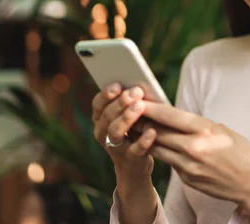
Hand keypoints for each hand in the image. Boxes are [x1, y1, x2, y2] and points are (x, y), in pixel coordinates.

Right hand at [92, 84, 159, 223]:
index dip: (106, 94)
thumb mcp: (128, 117)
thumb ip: (130, 103)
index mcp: (100, 119)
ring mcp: (114, 147)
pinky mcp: (130, 159)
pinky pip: (135, 150)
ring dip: (127, 117)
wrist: (135, 165)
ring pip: (115, 131)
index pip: (97, 104)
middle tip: (135, 91)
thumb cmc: (134, 132)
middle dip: (121, 102)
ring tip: (140, 106)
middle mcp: (102, 133)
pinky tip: (152, 131)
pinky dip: (143, 140)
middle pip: (107, 115)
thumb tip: (140, 86)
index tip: (118, 84)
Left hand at [142, 101, 249, 220]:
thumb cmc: (241, 152)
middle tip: (128, 110)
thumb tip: (175, 117)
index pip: (170, 116)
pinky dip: (161, 150)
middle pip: (158, 132)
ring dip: (146, 137)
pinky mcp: (186, 178)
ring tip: (135, 125)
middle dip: (142, 121)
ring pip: (158, 148)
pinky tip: (155, 143)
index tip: (137, 98)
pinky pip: (169, 161)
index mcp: (205, 130)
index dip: (151, 107)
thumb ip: (198, 124)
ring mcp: (189, 166)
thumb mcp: (223, 129)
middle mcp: (194, 148)